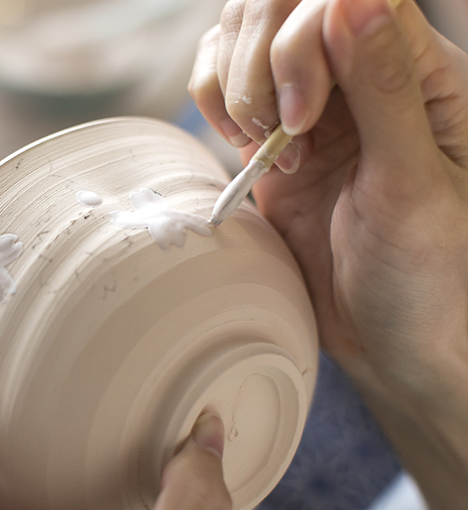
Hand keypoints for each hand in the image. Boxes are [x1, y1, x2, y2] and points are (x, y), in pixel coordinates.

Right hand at [189, 0, 467, 509]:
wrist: (390, 343)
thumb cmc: (427, 277)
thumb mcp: (412, 186)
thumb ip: (385, 90)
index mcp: (421, 73)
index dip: (304, 41)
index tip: (304, 120)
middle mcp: (363, 74)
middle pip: (283, 4)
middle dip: (261, 64)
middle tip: (282, 137)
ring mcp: (312, 102)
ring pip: (244, 33)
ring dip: (235, 86)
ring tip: (267, 150)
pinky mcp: (271, 135)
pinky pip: (223, 81)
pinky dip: (216, 103)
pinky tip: (244, 148)